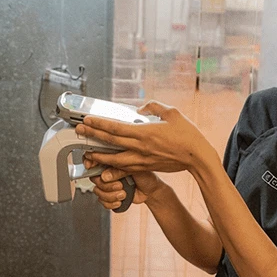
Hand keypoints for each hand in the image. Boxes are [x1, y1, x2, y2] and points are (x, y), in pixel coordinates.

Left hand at [74, 101, 217, 173]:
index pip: (116, 127)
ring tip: (87, 152)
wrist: (198, 157)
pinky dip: (113, 169)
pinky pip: (126, 169)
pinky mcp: (146, 167)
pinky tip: (104, 169)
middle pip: (111, 142)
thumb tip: (140, 108)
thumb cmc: (188, 134)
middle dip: (93, 136)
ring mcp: (143, 159)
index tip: (87, 120)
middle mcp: (141, 147)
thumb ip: (154, 107)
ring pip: (115, 159)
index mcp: (145, 132)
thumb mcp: (172, 112)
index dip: (99, 123)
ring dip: (99, 155)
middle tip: (78, 131)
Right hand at [84, 156, 161, 209]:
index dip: (90, 163)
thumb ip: (119, 171)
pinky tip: (120, 200)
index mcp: (113, 161)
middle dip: (107, 185)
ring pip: (97, 191)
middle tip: (120, 185)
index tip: (90, 166)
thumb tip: (105, 176)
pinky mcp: (110, 196)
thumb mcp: (134, 170)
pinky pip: (102, 201)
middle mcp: (108, 172)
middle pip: (94, 178)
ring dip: (110, 195)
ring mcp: (108, 184)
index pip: (95, 159)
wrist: (152, 191)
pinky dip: (111, 203)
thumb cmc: (146, 176)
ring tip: (123, 193)